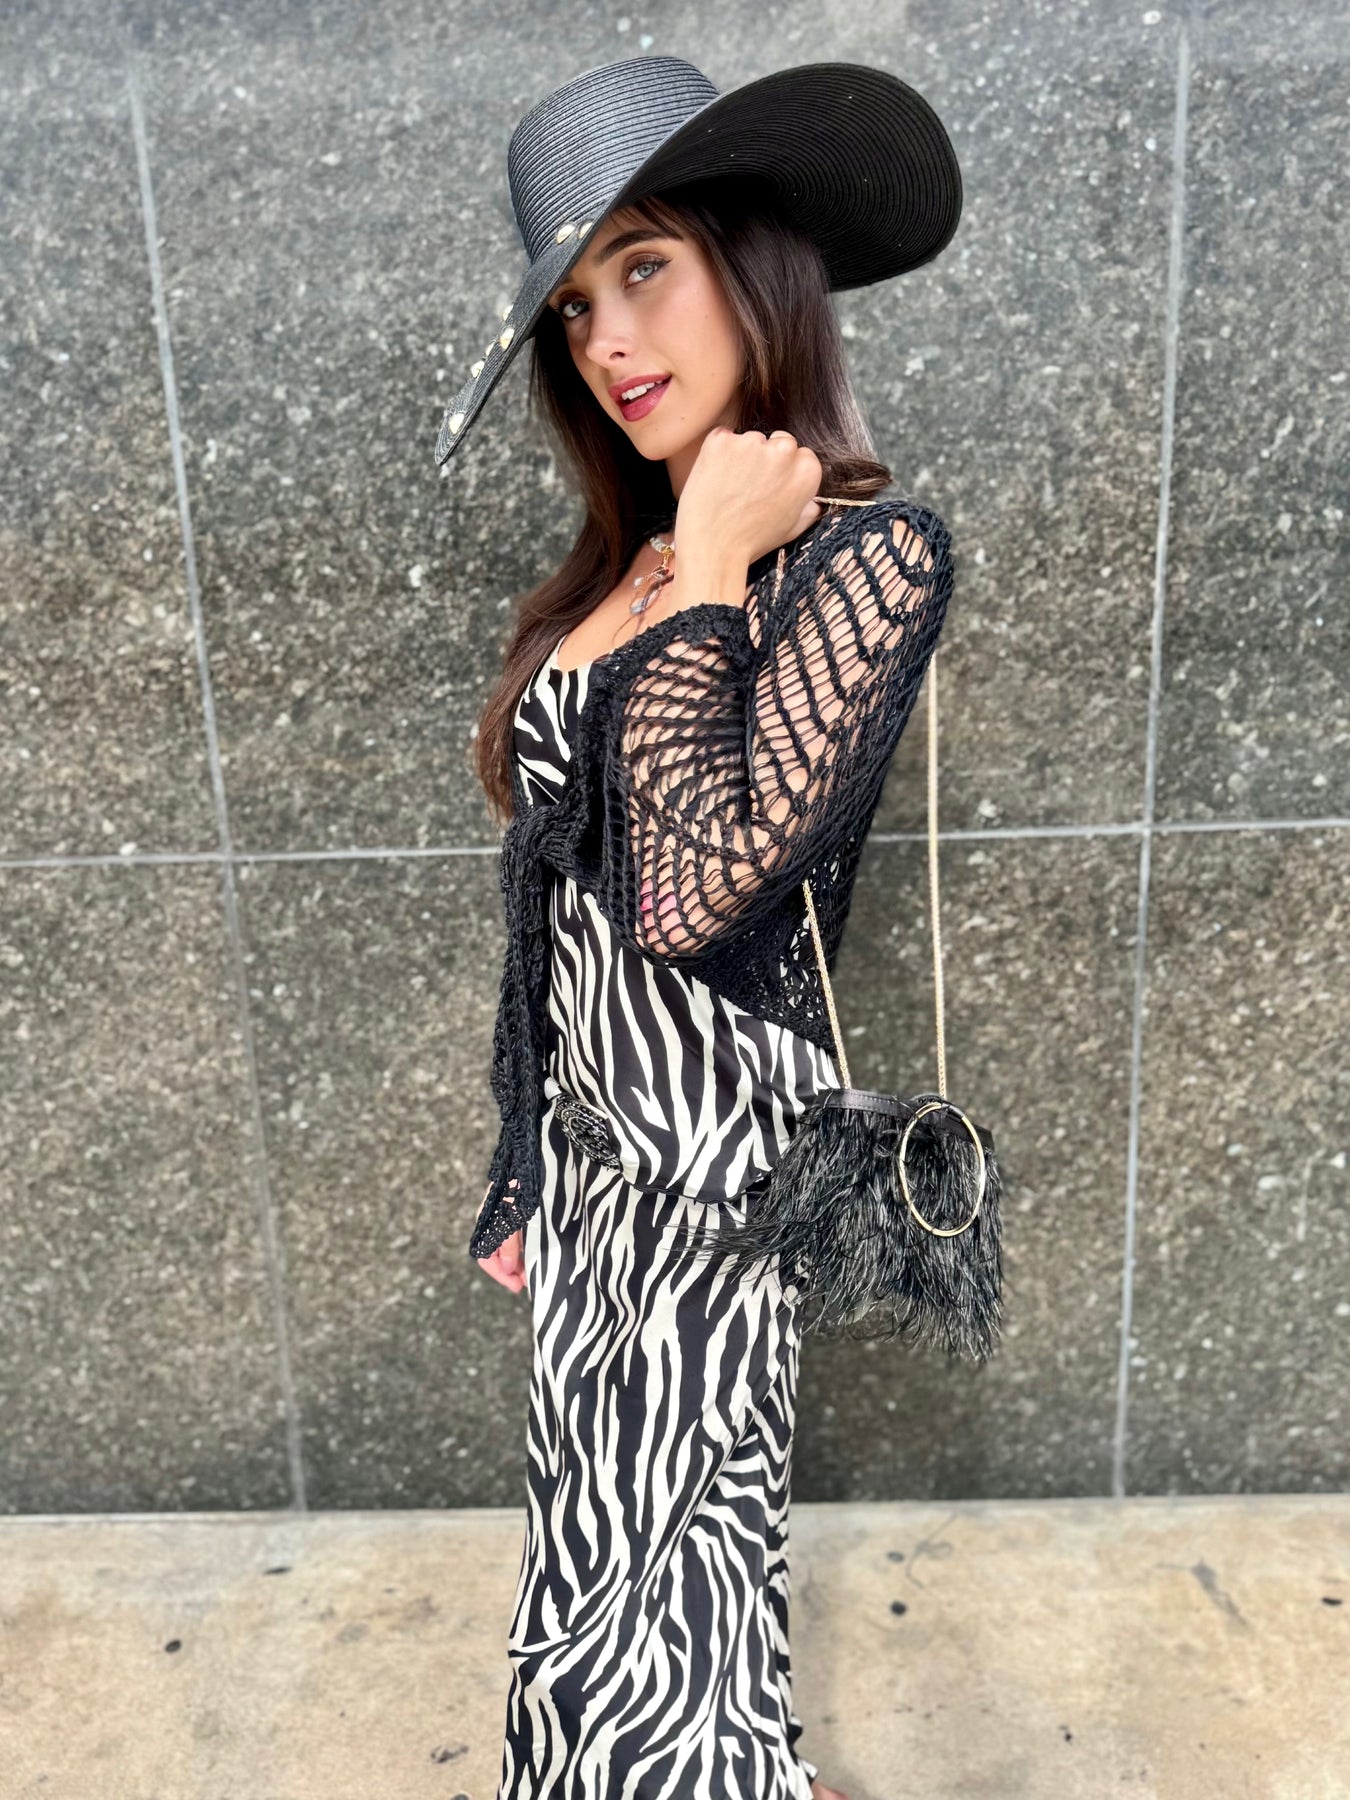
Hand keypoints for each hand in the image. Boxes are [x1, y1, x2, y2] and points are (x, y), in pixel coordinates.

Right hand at [475, 1179, 526, 1293]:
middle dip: (512, 1271)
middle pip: (496, 1255)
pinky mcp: (517, 1211)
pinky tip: (535, 1251)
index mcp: (487, 1222)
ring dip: (518, 1261)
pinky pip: (516, 1237)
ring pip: (507, 1248)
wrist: (533, 1157)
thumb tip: (507, 1268)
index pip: (486, 1257)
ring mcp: (504, 1216)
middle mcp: (493, 1221)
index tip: (518, 1287)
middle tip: (529, 1281)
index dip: (500, 1275)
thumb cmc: (522, 1183)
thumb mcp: (515, 1215)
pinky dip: (524, 1248)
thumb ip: (509, 1242)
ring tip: (534, 1270)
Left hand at [674, 427, 822, 567]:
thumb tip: (815, 502)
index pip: (800, 453)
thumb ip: (807, 511)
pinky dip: (717, 453)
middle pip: (778, 441)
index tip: (771, 485)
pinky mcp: (722, 440)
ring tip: (729, 487)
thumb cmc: (751, 543)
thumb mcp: (790, 530)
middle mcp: (784, 450)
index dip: (783, 470)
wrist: (712, 548)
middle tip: (748, 486)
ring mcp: (752, 442)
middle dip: (766, 457)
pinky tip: (714, 478)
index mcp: (807, 470)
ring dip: (741, 455)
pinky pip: (722, 438)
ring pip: (749, 439)